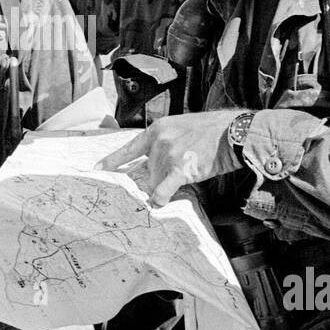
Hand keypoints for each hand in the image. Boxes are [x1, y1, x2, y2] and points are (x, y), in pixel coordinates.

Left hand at [96, 111, 244, 205]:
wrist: (232, 131)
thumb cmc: (211, 130)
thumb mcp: (181, 127)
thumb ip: (165, 143)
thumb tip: (154, 164)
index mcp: (157, 130)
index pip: (129, 148)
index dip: (112, 160)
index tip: (97, 168)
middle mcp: (159, 141)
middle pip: (148, 171)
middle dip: (161, 175)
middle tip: (183, 167)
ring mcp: (168, 154)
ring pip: (157, 181)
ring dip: (170, 182)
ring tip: (191, 169)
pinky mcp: (180, 169)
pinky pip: (162, 190)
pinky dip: (160, 198)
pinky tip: (160, 201)